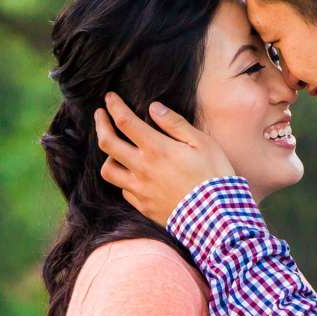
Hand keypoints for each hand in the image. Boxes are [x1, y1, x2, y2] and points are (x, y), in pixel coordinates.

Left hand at [93, 92, 235, 223]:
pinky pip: (123, 190)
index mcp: (156, 149)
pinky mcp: (143, 207)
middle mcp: (142, 168)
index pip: (125, 122)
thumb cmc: (213, 176)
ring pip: (108, 170)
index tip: (109, 97)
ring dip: (107, 156)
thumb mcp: (201, 142)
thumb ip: (174, 124)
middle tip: (99, 114)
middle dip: (100, 124)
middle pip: (107, 143)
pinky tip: (132, 175)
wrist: (216, 218)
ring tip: (114, 150)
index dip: (114, 106)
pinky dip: (124, 179)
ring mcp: (140, 189)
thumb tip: (153, 108)